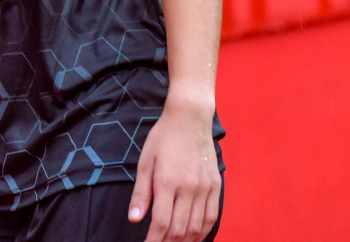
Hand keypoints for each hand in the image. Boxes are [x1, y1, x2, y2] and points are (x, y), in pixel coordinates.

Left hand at [128, 99, 221, 241]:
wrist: (190, 119)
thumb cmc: (163, 138)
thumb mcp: (145, 162)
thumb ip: (141, 193)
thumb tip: (134, 219)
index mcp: (167, 181)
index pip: (162, 223)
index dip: (154, 240)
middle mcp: (189, 188)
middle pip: (180, 229)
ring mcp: (205, 188)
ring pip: (197, 226)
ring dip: (186, 240)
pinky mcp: (216, 186)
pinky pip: (212, 216)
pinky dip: (204, 231)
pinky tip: (195, 236)